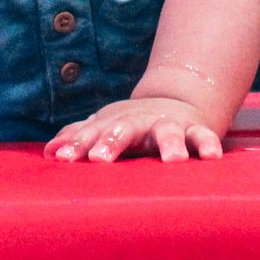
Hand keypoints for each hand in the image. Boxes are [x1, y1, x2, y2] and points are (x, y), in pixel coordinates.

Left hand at [45, 97, 223, 163]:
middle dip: (112, 141)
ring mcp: (168, 125)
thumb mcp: (104, 125)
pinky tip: (211, 157)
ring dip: (169, 143)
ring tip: (172, 159)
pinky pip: (203, 135)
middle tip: (100, 159)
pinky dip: (208, 143)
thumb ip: (78, 137)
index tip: (62, 159)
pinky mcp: (194, 129)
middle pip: (124, 129)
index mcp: (115, 124)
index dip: (77, 145)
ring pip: (167, 132)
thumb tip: (48, 151)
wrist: (175, 100)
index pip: (92, 133)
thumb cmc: (131, 123)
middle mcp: (140, 123)